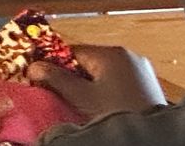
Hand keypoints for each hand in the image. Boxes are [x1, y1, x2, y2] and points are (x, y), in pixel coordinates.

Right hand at [0, 46, 165, 133]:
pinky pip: (118, 83)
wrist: (149, 133)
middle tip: (56, 95)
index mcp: (112, 53)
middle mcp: (128, 56)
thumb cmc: (116, 111)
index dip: (55, 64)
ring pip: (103, 74)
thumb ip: (58, 80)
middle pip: (89, 62)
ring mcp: (139, 71)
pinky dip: (105, 92)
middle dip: (71, 78)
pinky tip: (98, 108)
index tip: (41, 78)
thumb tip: (35, 67)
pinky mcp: (144, 86)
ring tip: (76, 104)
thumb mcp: (83, 98)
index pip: (75, 51)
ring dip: (88, 87)